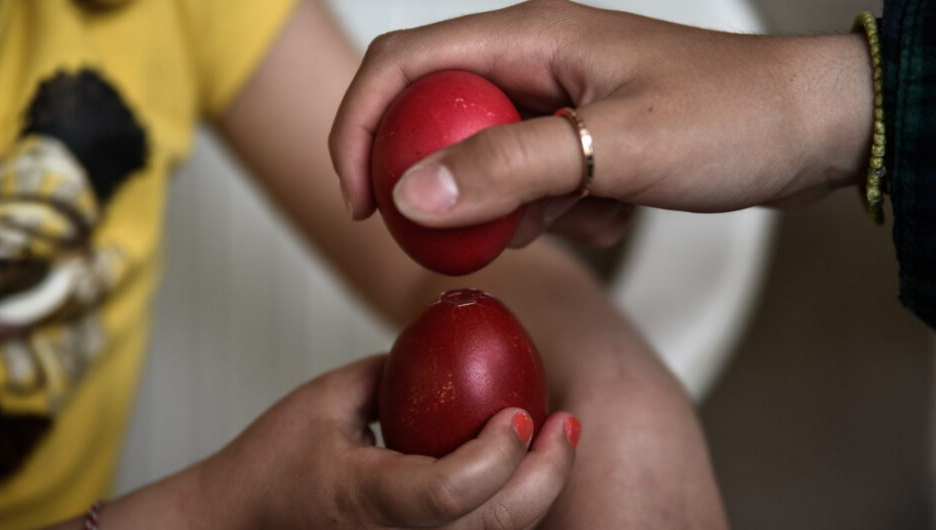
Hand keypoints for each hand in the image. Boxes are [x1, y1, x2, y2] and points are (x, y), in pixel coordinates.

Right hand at [196, 355, 577, 528]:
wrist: (243, 521)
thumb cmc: (276, 459)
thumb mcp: (329, 397)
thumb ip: (397, 371)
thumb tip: (459, 350)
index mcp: (367, 500)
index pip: (448, 491)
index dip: (497, 456)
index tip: (520, 413)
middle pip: (496, 524)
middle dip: (548, 474)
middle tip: (567, 425)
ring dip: (540, 490)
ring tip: (559, 440)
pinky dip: (513, 504)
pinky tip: (526, 466)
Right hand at [330, 0, 873, 246]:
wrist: (808, 129)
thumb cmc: (732, 115)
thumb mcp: (613, 146)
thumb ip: (509, 167)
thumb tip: (410, 193)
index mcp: (530, 36)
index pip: (404, 64)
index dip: (362, 127)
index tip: (362, 199)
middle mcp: (533, 63)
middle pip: (436, 119)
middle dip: (441, 185)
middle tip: (466, 236)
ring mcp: (556, 104)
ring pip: (485, 164)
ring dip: (514, 209)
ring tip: (583, 216)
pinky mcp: (578, 140)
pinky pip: (532, 186)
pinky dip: (558, 215)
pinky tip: (614, 213)